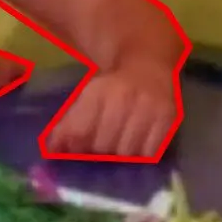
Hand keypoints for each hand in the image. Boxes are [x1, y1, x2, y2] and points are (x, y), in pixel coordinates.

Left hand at [45, 62, 177, 157]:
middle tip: (96, 152)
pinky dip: (141, 156)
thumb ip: (69, 122)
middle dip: (96, 153)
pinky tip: (136, 148)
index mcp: (98, 90)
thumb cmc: (113, 86)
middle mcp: (123, 97)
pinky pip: (150, 153)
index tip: (69, 152)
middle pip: (103, 145)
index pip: (79, 130)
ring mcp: (148, 108)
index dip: (72, 147)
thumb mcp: (88, 95)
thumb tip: (53, 149)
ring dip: (119, 158)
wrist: (149, 63)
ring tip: (117, 150)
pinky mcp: (168, 119)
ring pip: (127, 152)